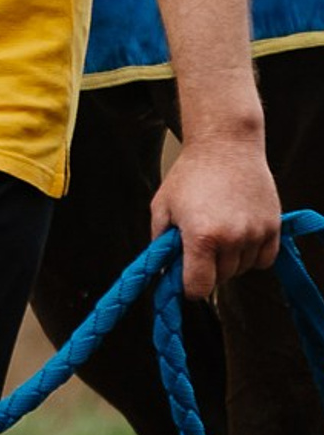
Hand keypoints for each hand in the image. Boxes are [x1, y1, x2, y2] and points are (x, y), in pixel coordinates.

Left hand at [153, 135, 280, 301]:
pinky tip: (238, 238)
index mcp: (201, 236)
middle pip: (220, 279)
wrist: (225, 146)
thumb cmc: (190, 174)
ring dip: (229, 261)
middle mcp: (233, 238)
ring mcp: (256, 233)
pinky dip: (252, 256)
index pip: (199, 287)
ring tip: (218, 235)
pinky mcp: (273, 227)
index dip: (188, 288)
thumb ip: (161, 244)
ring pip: (242, 270)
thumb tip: (164, 271)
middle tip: (198, 249)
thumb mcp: (161, 208)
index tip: (184, 280)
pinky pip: (265, 259)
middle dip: (206, 270)